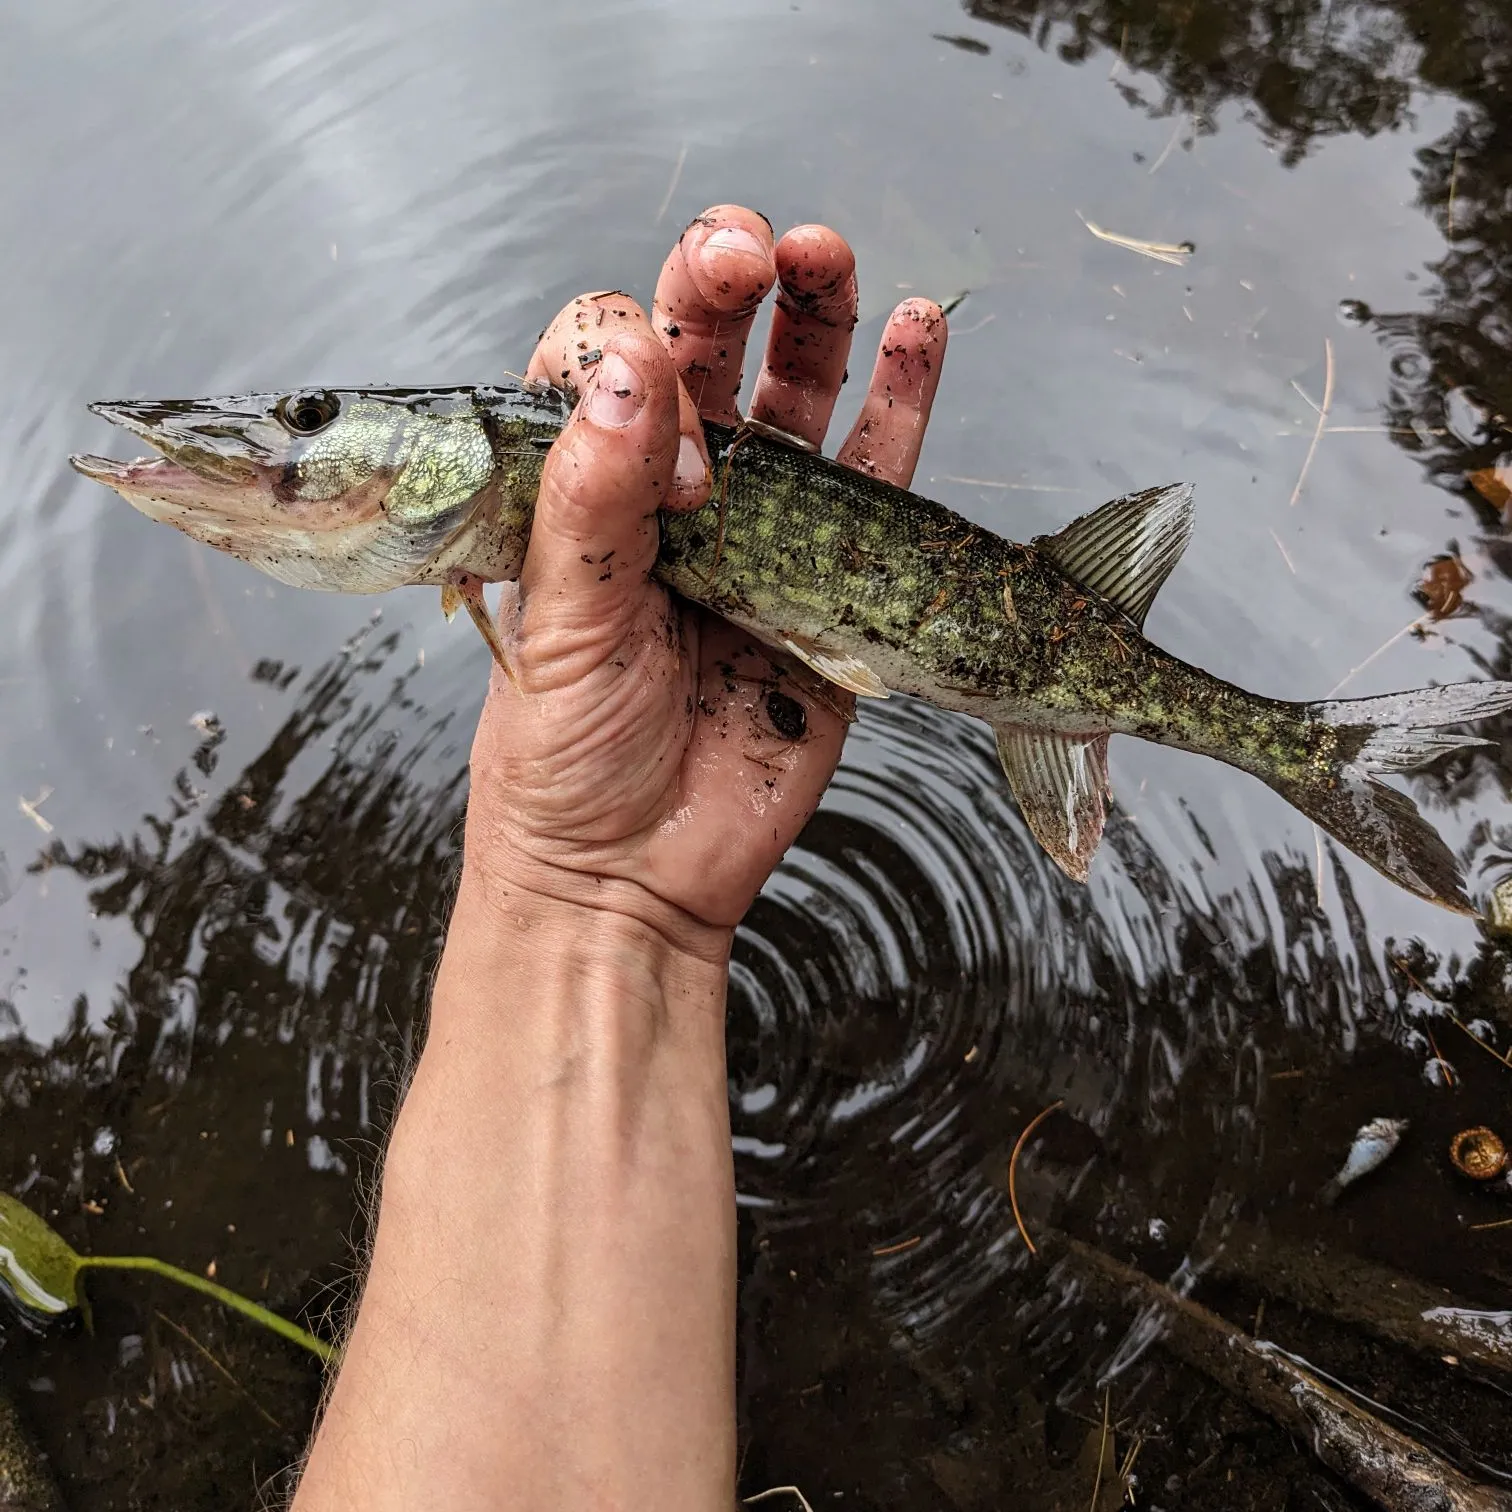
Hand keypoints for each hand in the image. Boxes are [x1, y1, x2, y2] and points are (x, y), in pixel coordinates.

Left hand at [464, 205, 948, 947]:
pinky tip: (916, 332)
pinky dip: (900, 403)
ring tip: (828, 253)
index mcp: (579, 491)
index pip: (603, 366)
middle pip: (706, 351)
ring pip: (795, 394)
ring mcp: (759, 531)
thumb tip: (637, 371)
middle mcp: (670, 495)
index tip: (670, 453)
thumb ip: (595, 497)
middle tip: (751, 250)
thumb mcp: (562, 624)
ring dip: (815, 314)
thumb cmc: (568, 760)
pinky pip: (876, 475)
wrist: (635, 874)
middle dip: (727, 283)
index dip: (638, 374)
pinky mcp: (834, 579)